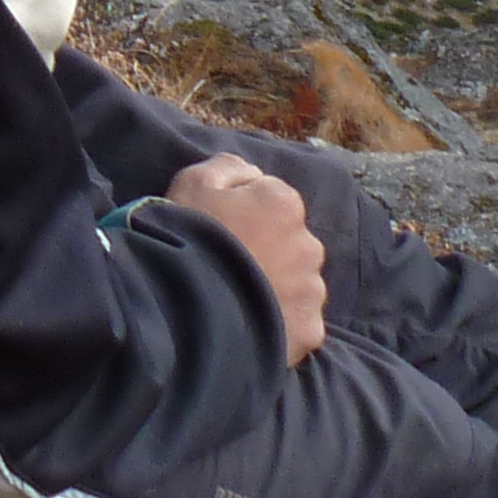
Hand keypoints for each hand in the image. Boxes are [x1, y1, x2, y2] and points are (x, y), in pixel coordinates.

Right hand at [165, 154, 327, 364]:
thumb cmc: (189, 237)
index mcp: (283, 204)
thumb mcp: (193, 183)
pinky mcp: (309, 329)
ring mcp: (311, 290)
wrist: (186, 307)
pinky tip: (251, 322)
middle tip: (231, 266)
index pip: (271, 199)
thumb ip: (228, 167)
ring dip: (277, 286)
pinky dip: (281, 321)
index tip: (221, 229)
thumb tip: (253, 173)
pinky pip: (298, 321)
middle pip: (289, 242)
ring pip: (298, 283)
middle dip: (269, 250)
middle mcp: (309, 244)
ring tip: (239, 298)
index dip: (243, 213)